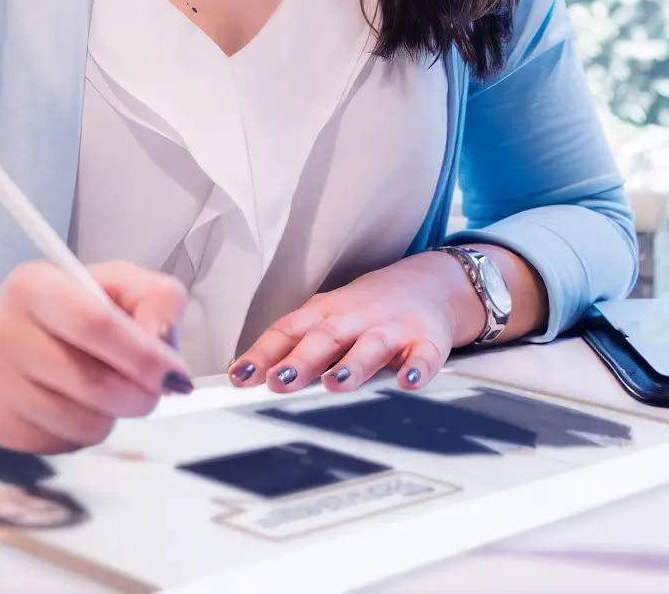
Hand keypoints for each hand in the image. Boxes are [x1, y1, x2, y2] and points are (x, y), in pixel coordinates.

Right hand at [0, 261, 191, 453]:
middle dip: (141, 394)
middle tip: (155, 387)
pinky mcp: (2, 427)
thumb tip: (165, 342)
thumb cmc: (64, 312)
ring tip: (104, 388)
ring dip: (114, 413)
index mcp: (32, 286)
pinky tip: (74, 405)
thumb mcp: (111, 284)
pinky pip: (68, 444)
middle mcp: (3, 334)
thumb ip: (153, 297)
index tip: (175, 373)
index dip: (144, 354)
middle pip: (95, 384)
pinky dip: (86, 430)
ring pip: (86, 423)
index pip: (94, 323)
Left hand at [228, 252, 481, 393]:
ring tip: (334, 384)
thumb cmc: (364, 310)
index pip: (287, 331)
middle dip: (301, 360)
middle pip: (324, 338)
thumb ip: (291, 346)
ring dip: (352, 365)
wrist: (429, 283)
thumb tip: (242, 374)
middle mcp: (355, 318)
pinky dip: (417, 369)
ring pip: (370, 346)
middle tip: (279, 382)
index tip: (239, 377)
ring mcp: (392, 328)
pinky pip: (424, 356)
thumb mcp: (325, 319)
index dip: (263, 354)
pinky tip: (408, 382)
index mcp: (323, 313)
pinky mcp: (428, 340)